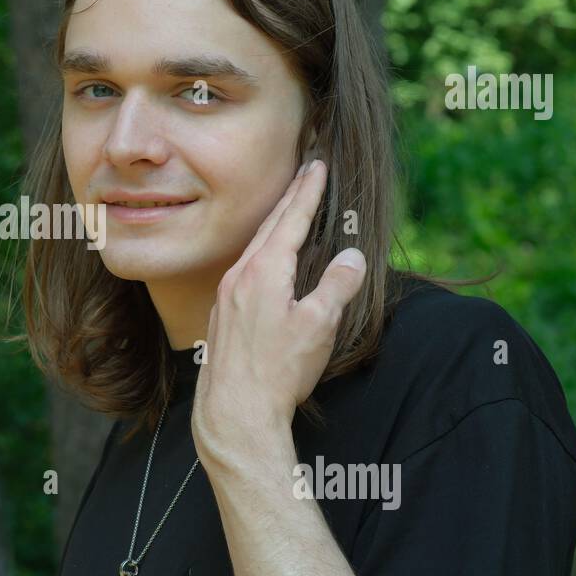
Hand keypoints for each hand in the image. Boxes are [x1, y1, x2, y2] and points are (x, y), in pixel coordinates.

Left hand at [192, 160, 366, 473]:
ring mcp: (226, 294)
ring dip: (274, 223)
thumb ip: (337, 286)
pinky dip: (261, 249)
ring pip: (254, 246)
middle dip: (290, 197)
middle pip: (269, 226)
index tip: (317, 165)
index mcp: (263, 271)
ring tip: (290, 206)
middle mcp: (239, 275)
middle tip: (305, 170)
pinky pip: (245, 267)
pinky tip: (267, 258)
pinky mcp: (222, 313)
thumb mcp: (318, 326)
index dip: (307, 192)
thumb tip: (353, 256)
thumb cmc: (277, 371)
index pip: (291, 220)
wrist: (233, 410)